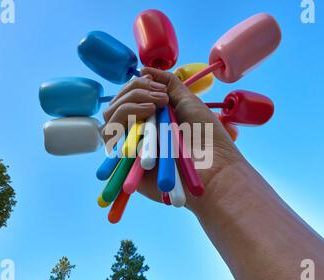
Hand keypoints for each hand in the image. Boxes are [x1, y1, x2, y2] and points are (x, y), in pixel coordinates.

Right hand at [102, 67, 242, 211]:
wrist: (214, 167)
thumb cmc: (207, 138)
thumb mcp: (188, 101)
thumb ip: (168, 83)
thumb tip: (143, 69)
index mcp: (151, 120)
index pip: (128, 97)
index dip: (138, 85)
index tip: (161, 89)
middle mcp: (138, 133)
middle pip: (115, 105)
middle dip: (135, 91)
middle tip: (161, 98)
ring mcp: (130, 147)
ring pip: (109, 118)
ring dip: (130, 103)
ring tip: (155, 107)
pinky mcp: (124, 163)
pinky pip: (109, 137)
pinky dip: (124, 119)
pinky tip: (146, 118)